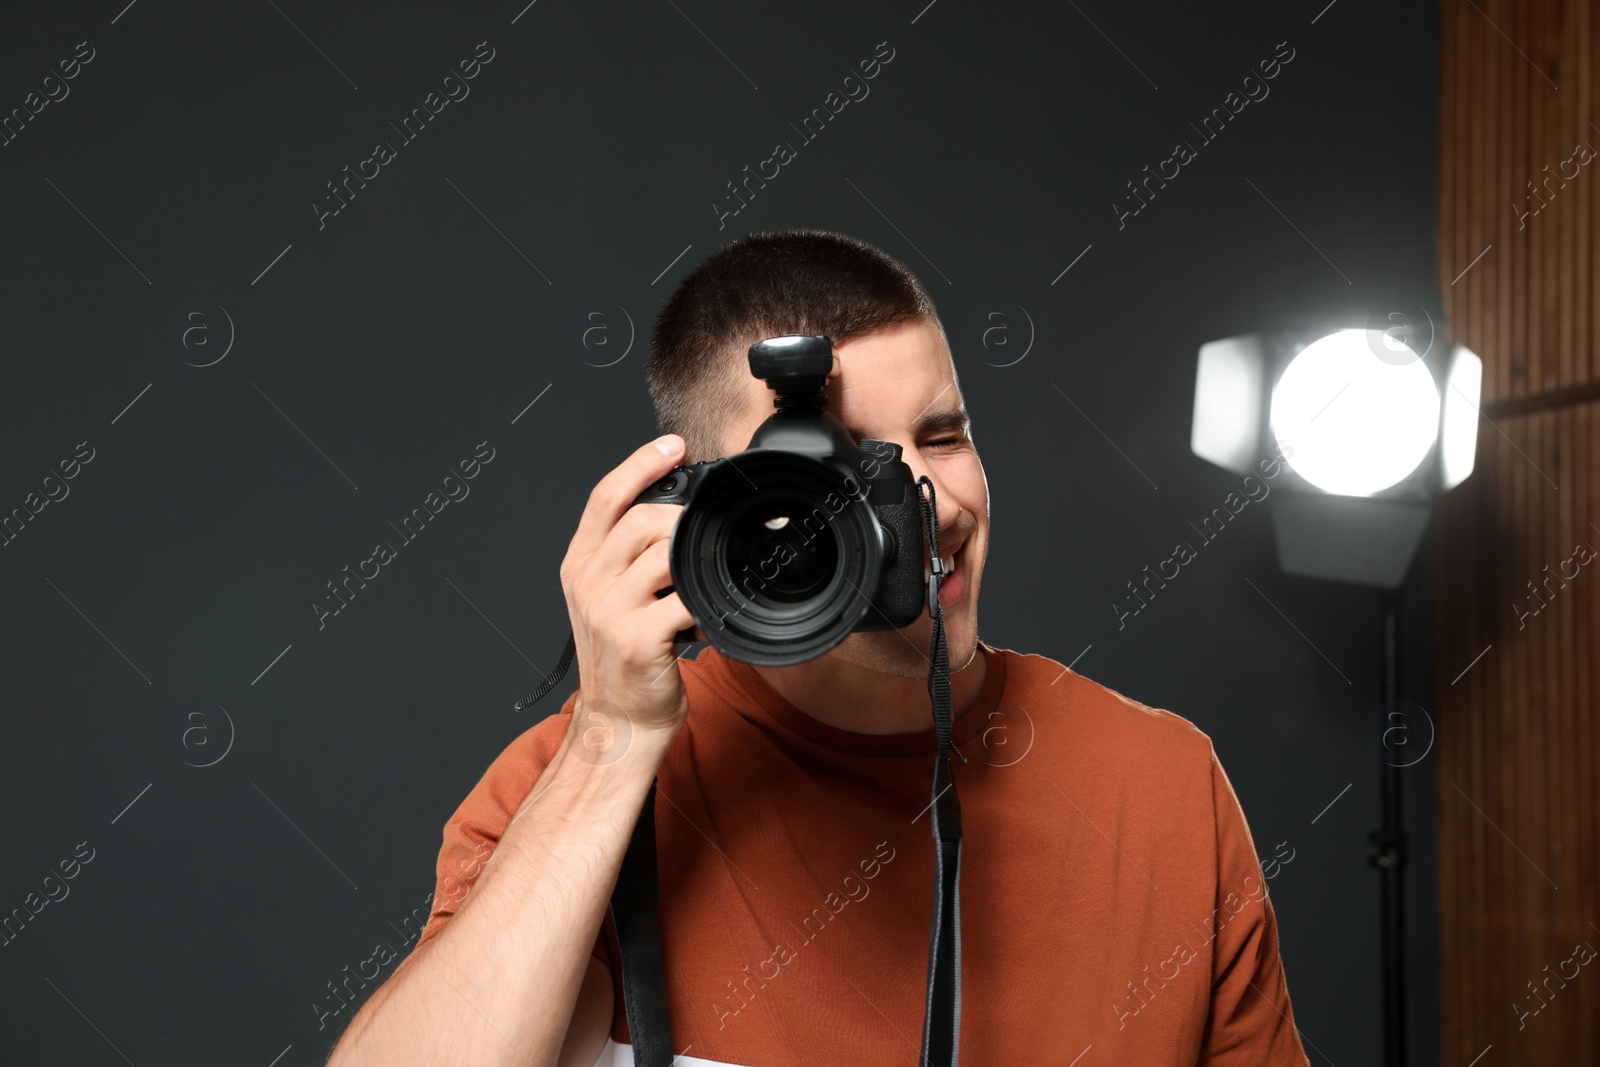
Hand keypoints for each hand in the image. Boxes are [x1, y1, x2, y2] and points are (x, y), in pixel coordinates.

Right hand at [559, 434, 699, 741]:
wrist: (620, 726)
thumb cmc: (625, 663)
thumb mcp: (609, 601)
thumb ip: (629, 560)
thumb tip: (677, 521)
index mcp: (580, 566)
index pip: (605, 497)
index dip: (641, 463)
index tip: (673, 445)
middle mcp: (588, 583)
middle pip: (640, 519)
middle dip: (681, 518)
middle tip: (705, 535)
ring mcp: (609, 610)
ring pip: (665, 553)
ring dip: (696, 560)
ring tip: (706, 578)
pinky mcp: (637, 639)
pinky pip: (685, 600)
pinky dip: (708, 602)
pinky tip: (713, 611)